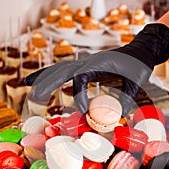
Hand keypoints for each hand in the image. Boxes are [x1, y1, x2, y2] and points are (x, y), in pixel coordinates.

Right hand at [25, 51, 150, 115]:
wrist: (141, 50)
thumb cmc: (139, 64)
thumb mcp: (136, 81)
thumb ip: (127, 98)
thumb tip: (117, 118)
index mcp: (99, 62)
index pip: (80, 78)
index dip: (79, 95)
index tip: (84, 113)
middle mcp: (88, 61)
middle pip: (62, 69)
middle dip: (47, 81)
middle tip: (34, 94)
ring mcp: (86, 62)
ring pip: (60, 68)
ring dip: (44, 76)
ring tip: (28, 84)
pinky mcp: (86, 67)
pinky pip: (66, 71)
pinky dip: (53, 76)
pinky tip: (44, 82)